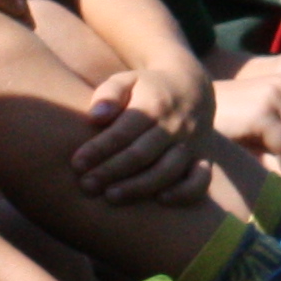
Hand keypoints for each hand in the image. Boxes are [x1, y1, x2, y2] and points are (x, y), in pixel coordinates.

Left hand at [70, 65, 206, 204]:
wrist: (191, 87)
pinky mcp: (203, 159)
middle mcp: (174, 128)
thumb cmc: (145, 88)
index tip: (76, 164)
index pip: (123, 132)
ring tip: (111, 197)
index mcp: (152, 107)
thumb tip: (96, 117)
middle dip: (112, 172)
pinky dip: (184, 192)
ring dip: (140, 187)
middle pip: (142, 154)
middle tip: (86, 186)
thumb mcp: (125, 81)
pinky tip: (160, 200)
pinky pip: (200, 181)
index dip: (99, 150)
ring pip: (168, 170)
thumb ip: (109, 94)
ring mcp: (191, 145)